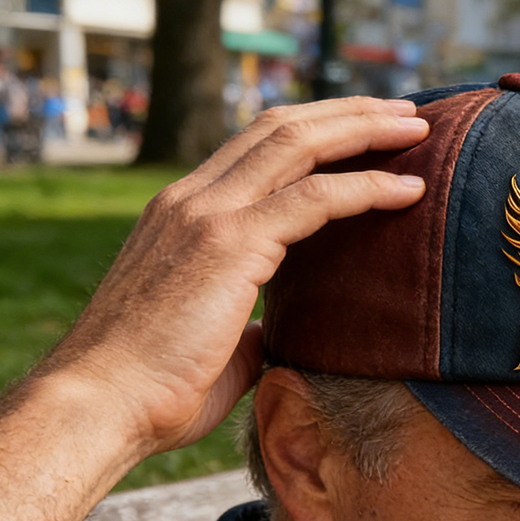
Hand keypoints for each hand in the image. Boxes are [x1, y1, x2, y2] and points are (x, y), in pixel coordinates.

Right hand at [49, 96, 428, 456]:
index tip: (366, 135)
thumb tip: (272, 328)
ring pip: (299, 144)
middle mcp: (192, 200)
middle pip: (282, 129)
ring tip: (419, 128)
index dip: (316, 134)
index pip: (257, 150)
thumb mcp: (212, 341)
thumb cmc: (155, 391)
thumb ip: (245, 321)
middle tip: (407, 114)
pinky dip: (367, 187)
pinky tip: (410, 190)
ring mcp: (207, 215)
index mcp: (183, 216)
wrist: (100, 406)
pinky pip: (313, 198)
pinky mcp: (228, 243)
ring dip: (365, 130)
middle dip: (349, 114)